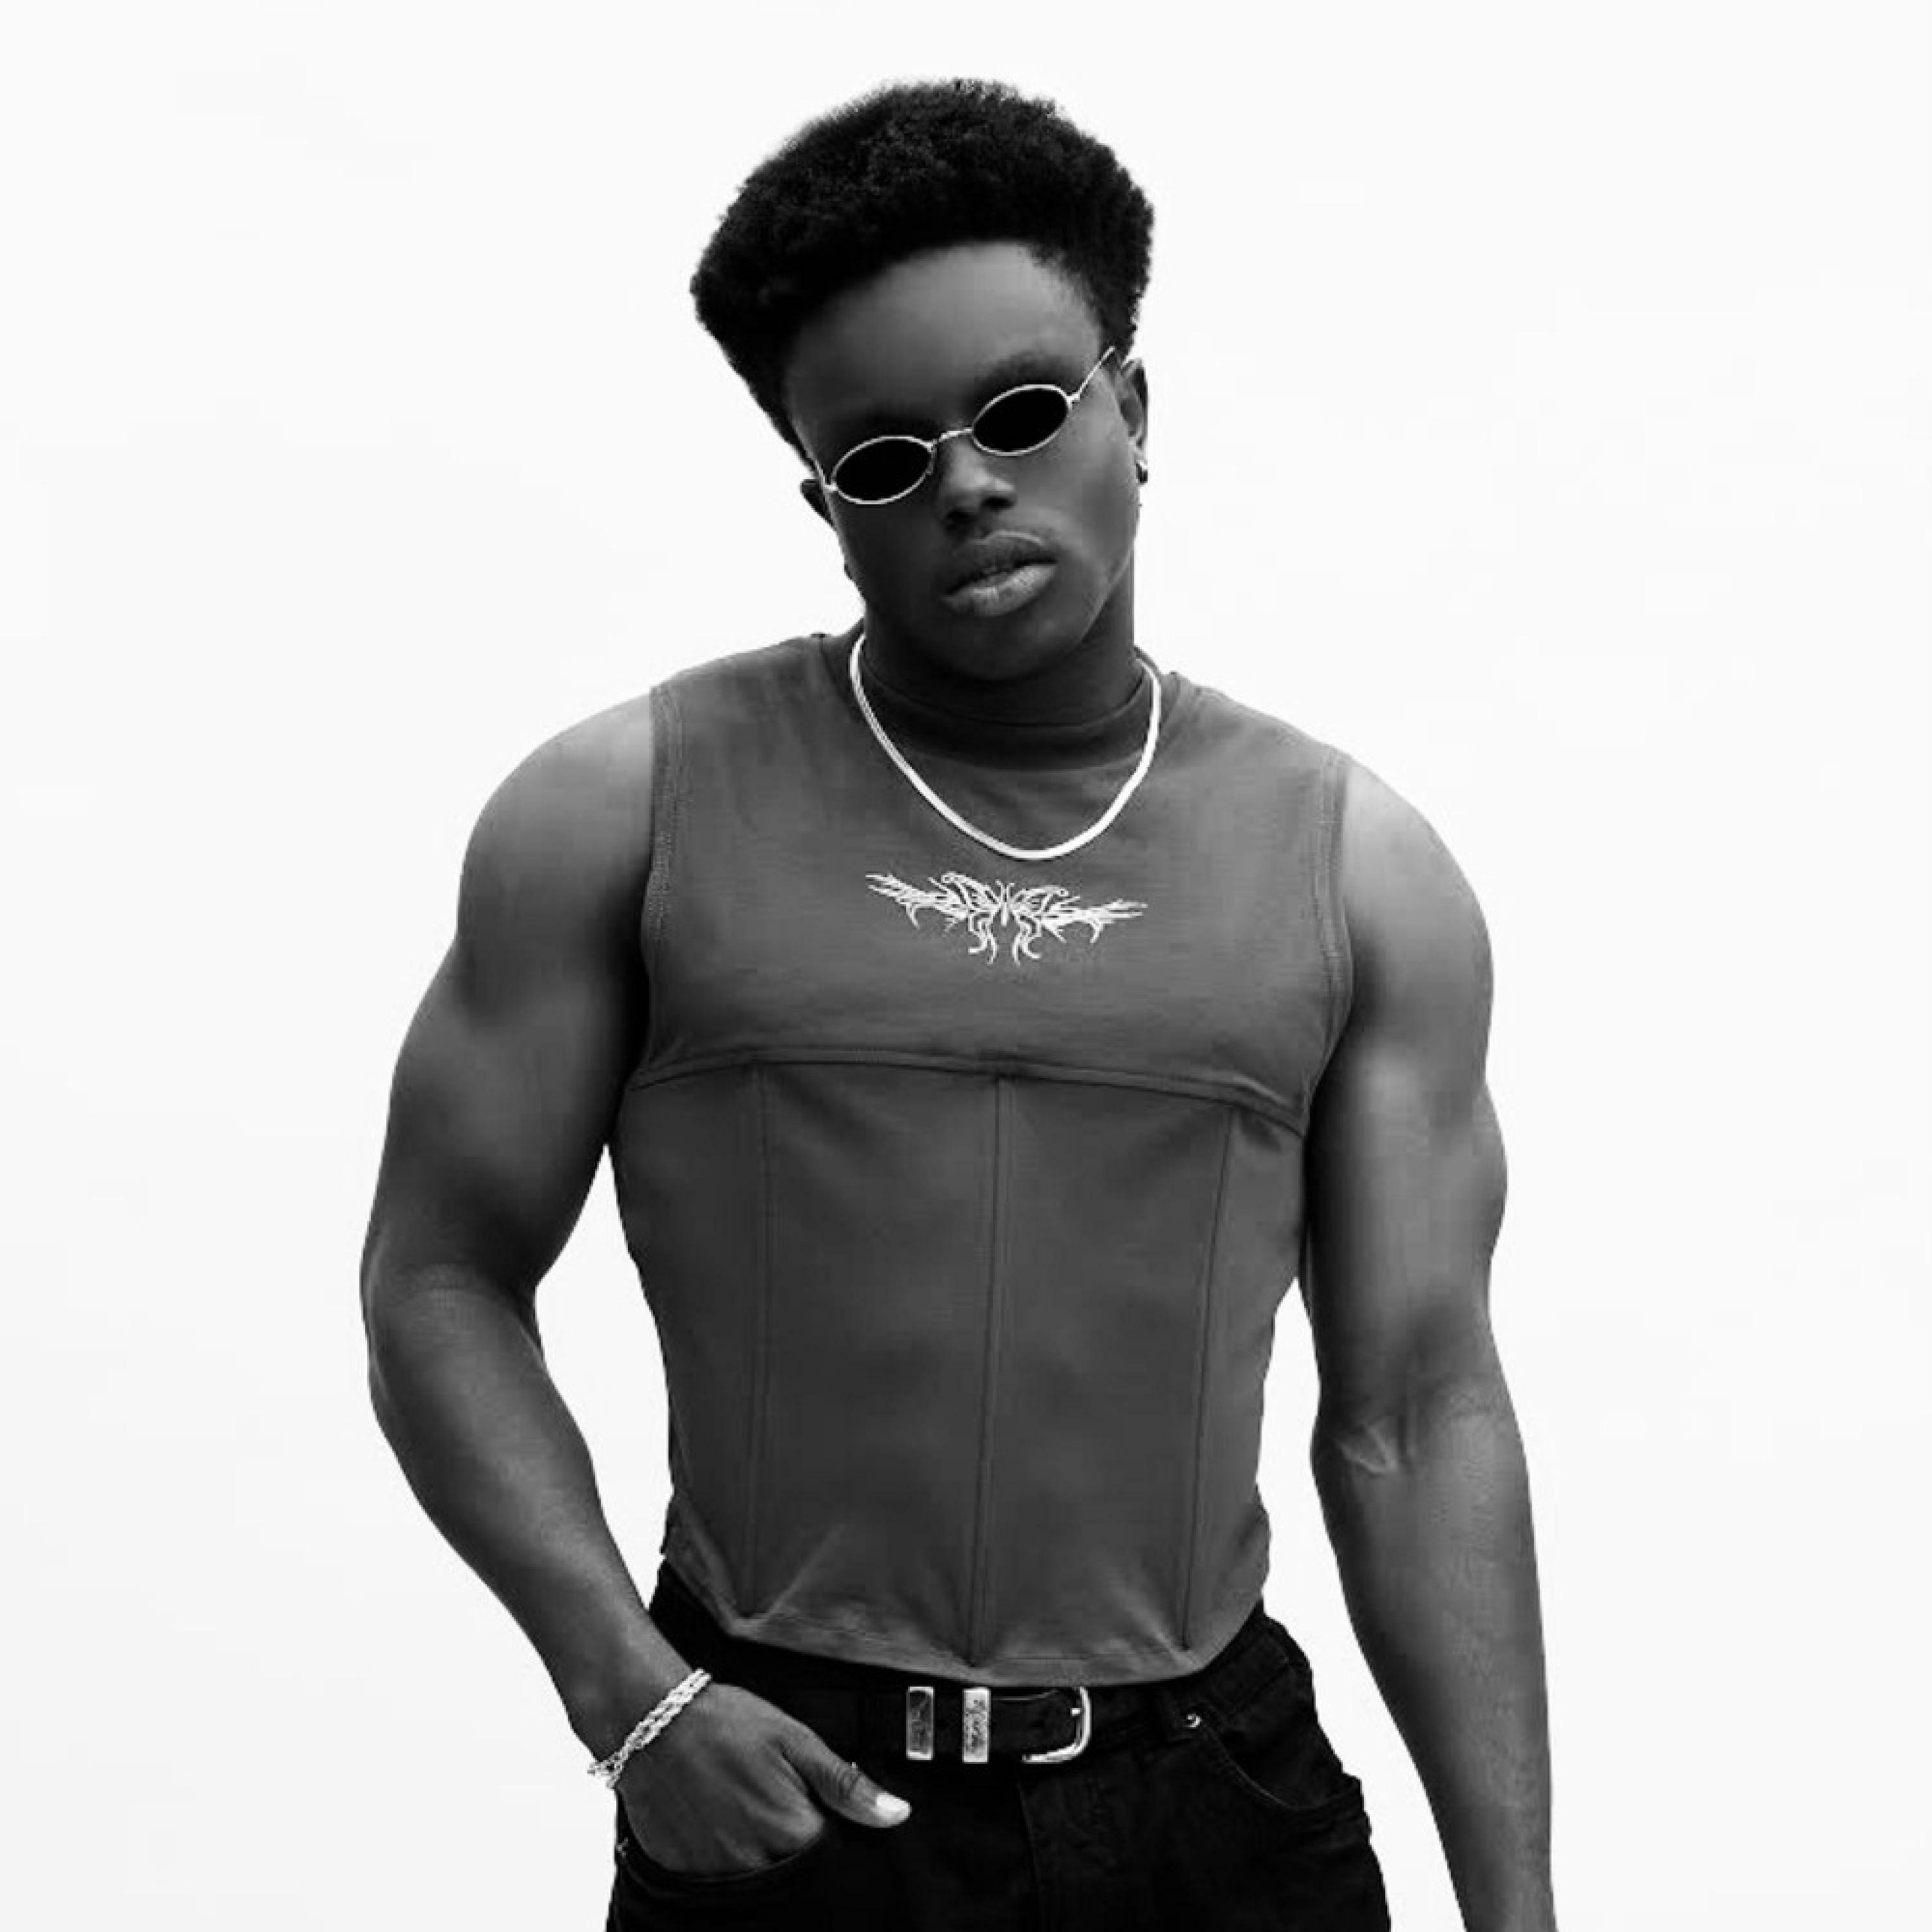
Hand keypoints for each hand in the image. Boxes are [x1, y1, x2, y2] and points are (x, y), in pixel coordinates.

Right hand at [617, 1681, 911, 1876]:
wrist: (651, 1721)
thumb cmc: (725, 1723)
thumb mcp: (795, 1739)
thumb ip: (846, 1784)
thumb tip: (897, 1815)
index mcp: (792, 1831)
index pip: (832, 1863)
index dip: (830, 1840)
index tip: (817, 1816)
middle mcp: (756, 1865)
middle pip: (794, 1880)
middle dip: (794, 1855)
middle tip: (773, 1811)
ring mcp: (718, 1879)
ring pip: (757, 1888)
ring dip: (760, 1862)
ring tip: (745, 1817)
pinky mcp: (686, 1881)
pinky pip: (719, 1892)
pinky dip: (726, 1868)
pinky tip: (721, 1832)